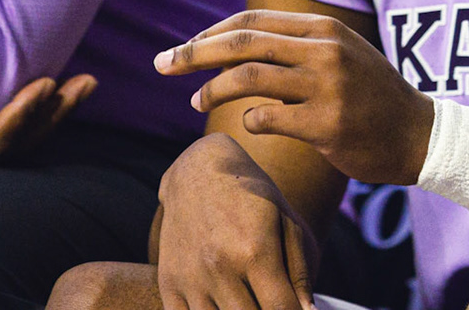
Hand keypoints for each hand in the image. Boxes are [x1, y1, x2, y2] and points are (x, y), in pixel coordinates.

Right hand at [153, 133, 318, 309]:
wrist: (197, 172)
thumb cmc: (251, 196)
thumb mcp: (285, 220)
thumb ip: (299, 269)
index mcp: (255, 250)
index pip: (281, 309)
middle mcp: (220, 267)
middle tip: (271, 303)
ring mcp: (191, 278)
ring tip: (249, 301)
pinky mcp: (169, 284)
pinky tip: (223, 305)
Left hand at [156, 10, 434, 184]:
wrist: (418, 134)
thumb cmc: (370, 96)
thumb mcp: (341, 54)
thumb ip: (297, 46)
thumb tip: (233, 45)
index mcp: (323, 29)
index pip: (251, 22)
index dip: (209, 34)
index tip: (181, 49)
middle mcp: (324, 50)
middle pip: (242, 43)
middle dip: (193, 53)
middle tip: (160, 64)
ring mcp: (326, 86)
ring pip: (248, 77)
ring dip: (211, 89)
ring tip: (194, 102)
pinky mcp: (327, 124)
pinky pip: (268, 119)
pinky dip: (249, 121)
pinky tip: (249, 125)